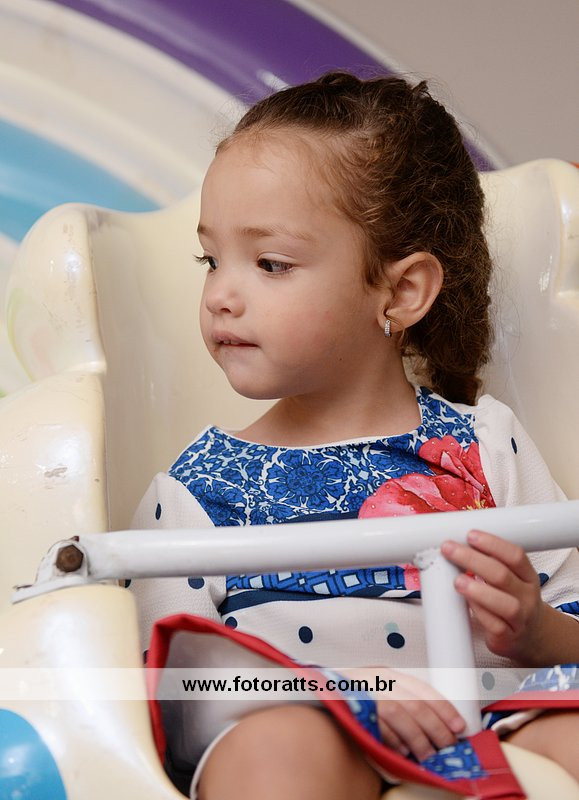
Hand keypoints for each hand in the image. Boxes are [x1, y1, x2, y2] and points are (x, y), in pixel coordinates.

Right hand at [341, 668, 464, 760]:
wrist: (321, 693)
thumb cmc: (354, 696)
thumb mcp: (381, 690)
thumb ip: (402, 700)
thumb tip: (436, 723)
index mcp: (388, 674)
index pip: (422, 688)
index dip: (443, 708)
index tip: (458, 725)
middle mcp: (377, 680)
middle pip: (414, 703)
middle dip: (435, 727)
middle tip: (447, 746)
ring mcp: (364, 693)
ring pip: (398, 713)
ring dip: (417, 738)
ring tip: (427, 754)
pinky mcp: (352, 708)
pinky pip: (377, 724)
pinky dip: (393, 740)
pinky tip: (402, 751)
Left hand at [441, 530, 546, 662]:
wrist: (531, 636)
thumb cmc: (513, 601)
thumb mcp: (511, 579)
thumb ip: (490, 564)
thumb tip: (458, 544)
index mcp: (528, 576)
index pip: (515, 555)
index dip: (492, 544)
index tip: (470, 535)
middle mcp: (527, 596)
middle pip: (502, 575)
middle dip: (473, 560)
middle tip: (450, 550)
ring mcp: (520, 618)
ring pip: (504, 604)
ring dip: (478, 591)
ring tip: (457, 580)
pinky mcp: (508, 638)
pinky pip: (495, 626)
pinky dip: (479, 612)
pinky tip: (466, 602)